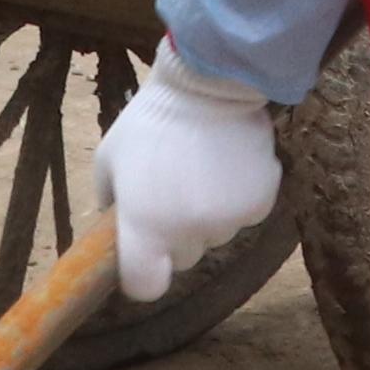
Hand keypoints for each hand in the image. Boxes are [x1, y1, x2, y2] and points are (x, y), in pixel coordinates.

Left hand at [98, 64, 279, 300]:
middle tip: (174, 192)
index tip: (146, 260)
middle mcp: (189, 232)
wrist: (208, 82)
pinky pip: (245, 215)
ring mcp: (229, 220)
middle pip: (184, 258)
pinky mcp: (261, 204)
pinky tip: (228, 163)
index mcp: (146, 226)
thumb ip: (107, 199)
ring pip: (216, 234)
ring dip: (208, 213)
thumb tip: (112, 223)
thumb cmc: (150, 120)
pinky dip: (238, 198)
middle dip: (177, 235)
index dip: (144, 276)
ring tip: (202, 168)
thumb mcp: (109, 158)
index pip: (145, 286)